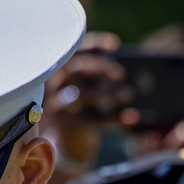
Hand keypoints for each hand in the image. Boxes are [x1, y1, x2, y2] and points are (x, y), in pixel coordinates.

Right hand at [42, 32, 127, 170]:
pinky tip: (132, 116)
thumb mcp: (85, 84)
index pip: (72, 50)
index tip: (115, 45)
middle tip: (121, 73)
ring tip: (128, 94)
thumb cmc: (79, 103)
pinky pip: (93, 120)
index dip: (93, 44)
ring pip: (83, 94)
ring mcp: (56, 105)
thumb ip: (95, 71)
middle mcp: (52, 84)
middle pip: (75, 68)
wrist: (64, 138)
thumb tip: (119, 62)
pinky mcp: (67, 126)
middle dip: (101, 67)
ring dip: (109, 92)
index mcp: (55, 68)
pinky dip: (114, 117)